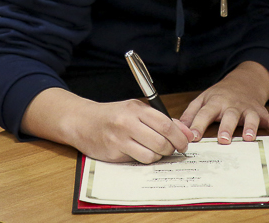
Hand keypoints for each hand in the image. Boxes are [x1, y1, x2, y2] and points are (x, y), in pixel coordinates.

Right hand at [21, 88, 192, 162]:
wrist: (82, 121)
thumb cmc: (113, 115)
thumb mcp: (137, 110)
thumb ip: (161, 119)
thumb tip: (186, 132)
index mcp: (136, 109)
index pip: (165, 124)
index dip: (179, 137)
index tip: (185, 143)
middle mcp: (128, 122)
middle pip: (161, 141)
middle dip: (172, 149)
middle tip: (174, 150)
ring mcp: (119, 138)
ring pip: (151, 154)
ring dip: (159, 156)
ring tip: (157, 151)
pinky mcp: (113, 152)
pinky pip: (138, 160)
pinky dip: (145, 159)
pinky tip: (142, 153)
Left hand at [179, 61, 268, 143]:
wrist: (243, 82)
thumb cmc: (220, 95)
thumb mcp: (203, 99)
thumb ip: (190, 113)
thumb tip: (177, 127)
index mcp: (215, 102)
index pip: (205, 113)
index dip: (198, 124)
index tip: (192, 137)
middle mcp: (232, 105)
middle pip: (229, 116)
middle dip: (226, 128)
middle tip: (223, 140)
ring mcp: (247, 108)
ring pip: (250, 117)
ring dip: (250, 126)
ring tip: (248, 138)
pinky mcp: (260, 111)